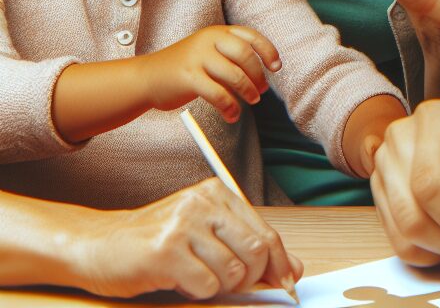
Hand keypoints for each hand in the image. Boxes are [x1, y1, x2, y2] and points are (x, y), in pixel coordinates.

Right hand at [71, 178, 301, 298]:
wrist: (99, 245)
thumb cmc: (157, 241)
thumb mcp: (207, 235)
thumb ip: (247, 247)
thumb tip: (293, 269)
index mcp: (218, 193)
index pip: (266, 232)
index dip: (280, 263)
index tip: (287, 282)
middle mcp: (204, 203)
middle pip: (256, 251)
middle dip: (252, 279)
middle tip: (233, 285)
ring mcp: (184, 225)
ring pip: (232, 272)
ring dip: (218, 286)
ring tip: (196, 276)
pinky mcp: (165, 251)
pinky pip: (206, 285)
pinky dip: (198, 292)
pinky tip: (179, 280)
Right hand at [144, 25, 280, 122]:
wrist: (146, 77)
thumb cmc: (183, 67)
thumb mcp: (208, 52)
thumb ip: (231, 57)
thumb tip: (262, 75)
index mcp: (217, 32)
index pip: (251, 36)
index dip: (268, 51)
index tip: (276, 67)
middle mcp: (208, 40)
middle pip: (245, 55)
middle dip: (258, 75)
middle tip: (262, 91)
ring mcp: (197, 57)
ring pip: (235, 75)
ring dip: (248, 91)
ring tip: (252, 102)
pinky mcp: (188, 77)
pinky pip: (218, 94)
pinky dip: (230, 107)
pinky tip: (232, 115)